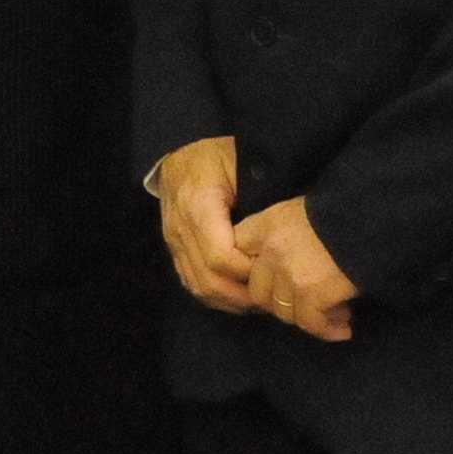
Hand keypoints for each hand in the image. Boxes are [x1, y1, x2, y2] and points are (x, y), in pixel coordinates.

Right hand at [156, 136, 258, 313]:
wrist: (181, 153)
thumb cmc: (220, 155)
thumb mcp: (244, 163)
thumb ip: (258, 197)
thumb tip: (278, 233)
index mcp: (198, 205)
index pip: (220, 257)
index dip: (248, 271)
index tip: (274, 268)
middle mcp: (179, 228)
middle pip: (208, 279)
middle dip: (243, 294)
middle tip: (274, 293)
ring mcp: (173, 241)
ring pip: (198, 286)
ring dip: (231, 299)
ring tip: (260, 298)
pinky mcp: (174, 249)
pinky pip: (191, 282)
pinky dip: (216, 295)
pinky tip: (239, 294)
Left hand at [238, 197, 357, 341]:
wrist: (373, 218)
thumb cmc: (341, 211)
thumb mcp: (297, 211)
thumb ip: (278, 235)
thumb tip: (276, 268)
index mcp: (263, 225)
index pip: (236, 257)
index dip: (254, 274)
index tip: (274, 283)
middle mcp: (269, 250)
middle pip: (258, 292)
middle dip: (281, 302)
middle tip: (306, 305)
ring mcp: (288, 274)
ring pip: (283, 311)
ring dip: (308, 317)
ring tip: (334, 314)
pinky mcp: (310, 294)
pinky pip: (310, 323)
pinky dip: (327, 329)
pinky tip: (343, 328)